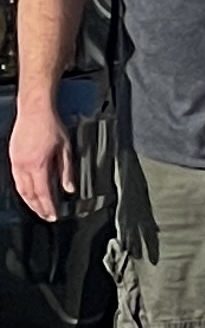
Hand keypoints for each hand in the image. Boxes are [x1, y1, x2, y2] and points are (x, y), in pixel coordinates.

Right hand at [10, 105, 70, 222]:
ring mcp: (16, 162)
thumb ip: (66, 171)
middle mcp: (24, 166)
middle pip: (29, 194)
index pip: (42, 193)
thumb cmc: (51, 126)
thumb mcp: (66, 149)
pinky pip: (16, 179)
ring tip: (38, 208)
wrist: (34, 111)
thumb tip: (69, 188)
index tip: (53, 215)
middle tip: (46, 216)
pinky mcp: (13, 157)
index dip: (48, 207)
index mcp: (38, 165)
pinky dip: (22, 189)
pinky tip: (28, 193)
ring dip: (29, 200)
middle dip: (38, 207)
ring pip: (20, 188)